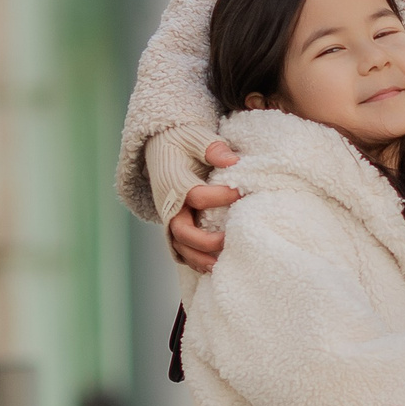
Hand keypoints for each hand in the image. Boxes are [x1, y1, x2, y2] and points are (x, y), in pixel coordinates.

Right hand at [169, 141, 242, 272]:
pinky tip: (212, 268)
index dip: (220, 197)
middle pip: (182, 230)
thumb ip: (212, 147)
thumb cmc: (183, 141)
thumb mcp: (196, 138)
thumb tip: (232, 159)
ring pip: (180, 245)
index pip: (196, 196)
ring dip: (199, 258)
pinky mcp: (174, 223)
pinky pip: (180, 247)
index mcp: (175, 182)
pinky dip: (193, 260)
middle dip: (205, 241)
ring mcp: (171, 216)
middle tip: (230, 240)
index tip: (241, 194)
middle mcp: (170, 204)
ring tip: (221, 266)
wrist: (162, 146)